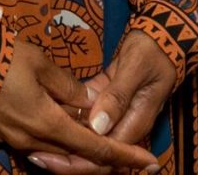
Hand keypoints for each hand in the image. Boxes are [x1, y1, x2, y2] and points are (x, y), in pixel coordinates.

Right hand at [0, 37, 155, 172]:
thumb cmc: (1, 58)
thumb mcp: (42, 64)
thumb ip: (68, 87)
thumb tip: (86, 102)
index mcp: (49, 124)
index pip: (96, 148)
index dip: (124, 155)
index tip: (149, 160)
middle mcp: (33, 140)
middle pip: (76, 157)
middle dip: (102, 156)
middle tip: (125, 151)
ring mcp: (13, 140)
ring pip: (53, 152)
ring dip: (75, 148)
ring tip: (90, 134)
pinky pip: (32, 143)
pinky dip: (51, 139)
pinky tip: (54, 123)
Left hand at [26, 32, 179, 174]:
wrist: (163, 36)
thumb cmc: (151, 50)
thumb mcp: (135, 68)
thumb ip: (117, 97)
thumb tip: (98, 127)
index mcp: (136, 121)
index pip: (107, 152)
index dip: (81, 161)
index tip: (53, 160)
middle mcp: (125, 124)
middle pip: (96, 152)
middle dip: (68, 158)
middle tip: (36, 157)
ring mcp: (115, 114)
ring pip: (89, 138)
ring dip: (65, 143)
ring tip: (34, 146)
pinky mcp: (105, 101)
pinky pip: (86, 119)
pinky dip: (68, 122)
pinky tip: (45, 119)